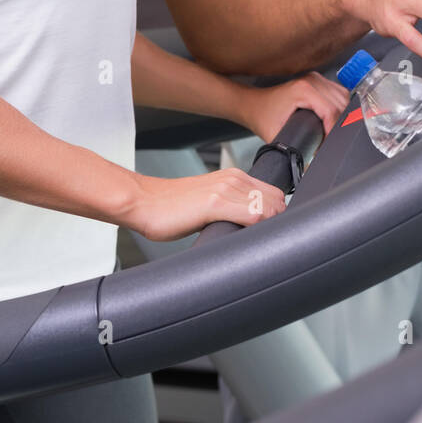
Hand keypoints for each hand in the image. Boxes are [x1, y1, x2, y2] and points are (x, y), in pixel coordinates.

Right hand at [120, 170, 285, 242]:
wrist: (143, 202)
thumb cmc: (171, 208)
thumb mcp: (209, 202)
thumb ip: (231, 207)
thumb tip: (250, 228)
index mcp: (234, 177)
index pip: (275, 195)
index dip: (277, 216)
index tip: (269, 234)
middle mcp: (233, 179)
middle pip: (278, 201)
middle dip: (277, 223)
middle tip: (263, 242)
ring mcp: (226, 189)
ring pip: (270, 208)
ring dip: (269, 228)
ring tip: (256, 246)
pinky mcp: (215, 203)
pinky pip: (254, 215)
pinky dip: (258, 229)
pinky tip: (246, 240)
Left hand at [235, 72, 348, 142]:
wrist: (254, 104)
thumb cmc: (262, 116)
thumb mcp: (276, 137)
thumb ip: (293, 152)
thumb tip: (309, 169)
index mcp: (303, 90)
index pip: (332, 111)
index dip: (334, 131)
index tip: (330, 145)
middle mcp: (312, 80)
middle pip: (341, 104)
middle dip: (340, 125)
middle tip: (331, 142)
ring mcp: (316, 78)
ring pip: (344, 97)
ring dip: (343, 115)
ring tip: (334, 132)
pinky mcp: (318, 81)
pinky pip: (339, 93)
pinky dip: (340, 107)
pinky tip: (335, 119)